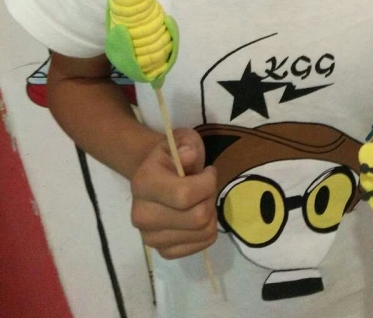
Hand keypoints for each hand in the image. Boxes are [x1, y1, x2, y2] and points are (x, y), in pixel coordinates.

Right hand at [130, 127, 217, 258]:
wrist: (153, 177)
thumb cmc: (172, 158)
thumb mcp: (180, 141)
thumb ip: (186, 146)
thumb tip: (189, 156)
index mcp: (143, 183)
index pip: (185, 195)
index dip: (207, 183)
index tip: (209, 171)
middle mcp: (141, 215)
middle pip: (197, 217)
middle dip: (210, 198)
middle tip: (206, 187)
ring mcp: (150, 237)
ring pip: (202, 232)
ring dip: (210, 213)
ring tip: (200, 200)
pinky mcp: (163, 251)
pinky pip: (201, 245)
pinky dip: (207, 230)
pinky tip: (197, 215)